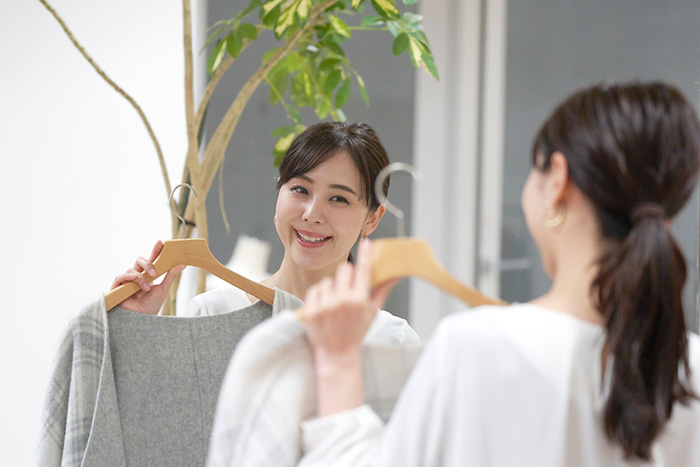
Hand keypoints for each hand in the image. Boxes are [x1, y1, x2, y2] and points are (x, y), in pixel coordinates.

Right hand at [110, 240, 184, 314]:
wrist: (141, 320)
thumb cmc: (151, 306)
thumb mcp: (163, 289)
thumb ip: (171, 276)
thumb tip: (182, 264)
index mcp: (148, 275)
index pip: (152, 259)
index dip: (155, 250)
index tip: (161, 242)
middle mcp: (136, 276)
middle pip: (140, 261)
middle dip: (148, 263)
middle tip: (155, 273)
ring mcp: (127, 281)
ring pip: (132, 269)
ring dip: (141, 278)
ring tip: (147, 288)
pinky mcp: (118, 287)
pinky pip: (120, 276)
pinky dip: (129, 277)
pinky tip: (136, 282)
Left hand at [300, 240, 397, 358]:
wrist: (337, 354)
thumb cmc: (356, 333)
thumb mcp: (373, 312)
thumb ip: (382, 290)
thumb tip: (395, 275)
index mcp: (359, 301)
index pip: (363, 270)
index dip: (365, 254)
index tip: (366, 242)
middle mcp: (342, 301)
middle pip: (344, 270)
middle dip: (346, 276)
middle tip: (347, 288)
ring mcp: (325, 305)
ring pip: (328, 280)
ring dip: (332, 288)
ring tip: (335, 304)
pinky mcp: (311, 309)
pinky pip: (315, 289)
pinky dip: (319, 295)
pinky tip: (325, 306)